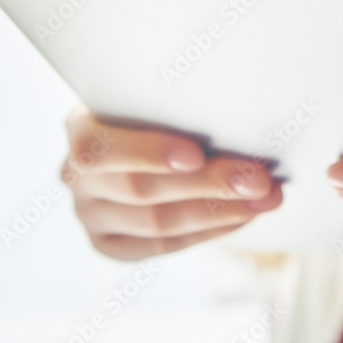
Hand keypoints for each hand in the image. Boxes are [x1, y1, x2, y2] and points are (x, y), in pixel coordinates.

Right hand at [63, 104, 281, 259]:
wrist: (138, 138)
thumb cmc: (157, 108)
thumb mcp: (154, 97)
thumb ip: (175, 104)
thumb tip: (237, 104)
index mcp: (80, 129)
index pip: (101, 147)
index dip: (148, 152)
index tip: (196, 154)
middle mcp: (76, 177)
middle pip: (142, 189)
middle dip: (208, 184)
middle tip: (259, 178)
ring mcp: (90, 215)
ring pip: (158, 223)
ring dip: (220, 211)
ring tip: (266, 198)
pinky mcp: (110, 245)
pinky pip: (164, 245)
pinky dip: (210, 230)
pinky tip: (243, 215)